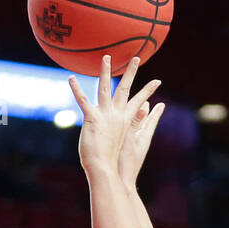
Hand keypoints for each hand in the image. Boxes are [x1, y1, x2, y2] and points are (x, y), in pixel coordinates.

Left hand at [69, 56, 161, 176]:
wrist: (105, 170)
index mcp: (125, 121)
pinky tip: (71, 78)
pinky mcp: (92, 119)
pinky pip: (83, 100)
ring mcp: (105, 116)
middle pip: (125, 89)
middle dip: (132, 72)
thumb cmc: (112, 162)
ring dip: (105, 71)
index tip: (157, 81)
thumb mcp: (122, 145)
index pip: (139, 102)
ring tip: (106, 57)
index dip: (148, 91)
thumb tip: (130, 133)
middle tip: (137, 58)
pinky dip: (77, 89)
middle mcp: (117, 115)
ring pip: (105, 88)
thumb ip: (126, 134)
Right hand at [119, 98, 166, 187]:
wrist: (118, 184)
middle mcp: (138, 144)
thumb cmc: (124, 163)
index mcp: (142, 139)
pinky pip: (122, 138)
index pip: (151, 122)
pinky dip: (122, 130)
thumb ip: (135, 122)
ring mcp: (129, 150)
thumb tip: (145, 105)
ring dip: (132, 120)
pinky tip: (117, 127)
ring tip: (134, 112)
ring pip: (132, 131)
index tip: (162, 105)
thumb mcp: (129, 139)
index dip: (156, 112)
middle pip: (142, 124)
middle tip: (146, 103)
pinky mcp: (120, 154)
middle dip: (143, 114)